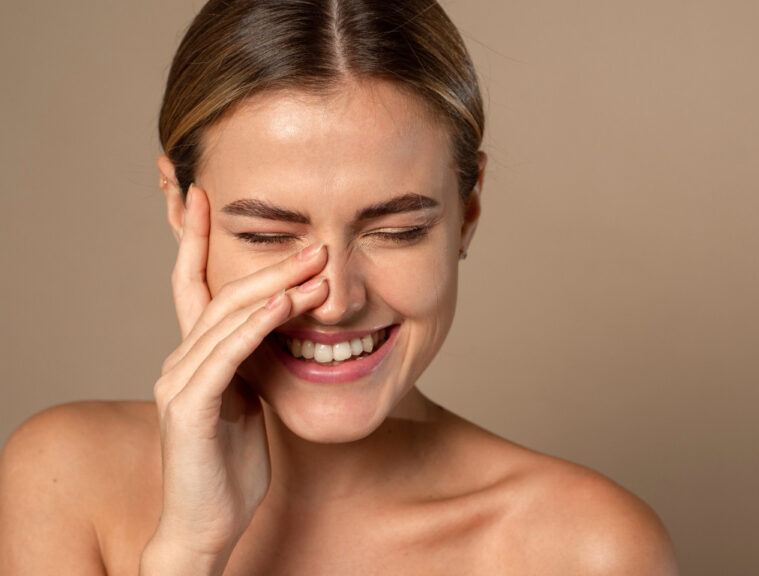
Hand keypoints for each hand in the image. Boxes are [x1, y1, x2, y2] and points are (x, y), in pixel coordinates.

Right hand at [143, 186, 328, 572]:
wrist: (207, 524)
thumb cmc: (230, 467)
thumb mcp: (249, 402)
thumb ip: (255, 363)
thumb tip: (282, 329)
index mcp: (195, 357)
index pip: (193, 286)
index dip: (196, 240)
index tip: (205, 196)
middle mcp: (180, 360)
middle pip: (222, 294)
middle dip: (269, 263)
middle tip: (314, 241)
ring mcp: (180, 382)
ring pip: (226, 317)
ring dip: (274, 287)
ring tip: (316, 266)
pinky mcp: (190, 408)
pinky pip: (226, 356)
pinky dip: (257, 326)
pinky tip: (285, 306)